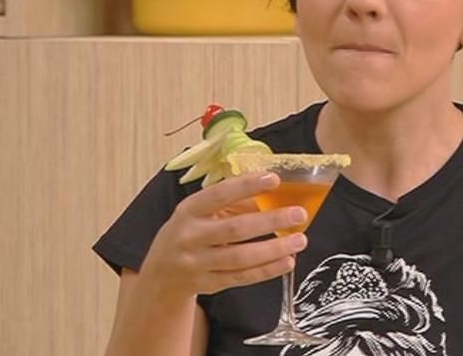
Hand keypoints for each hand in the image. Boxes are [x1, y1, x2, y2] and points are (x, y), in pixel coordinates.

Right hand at [138, 172, 308, 298]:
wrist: (162, 273)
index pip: (218, 194)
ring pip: (240, 258)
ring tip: (300, 240)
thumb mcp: (202, 212)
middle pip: (234, 229)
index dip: (246, 186)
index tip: (274, 178)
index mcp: (189, 210)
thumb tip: (275, 194)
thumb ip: (234, 203)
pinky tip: (287, 261)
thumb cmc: (191, 232)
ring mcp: (197, 263)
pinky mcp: (208, 284)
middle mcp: (190, 237)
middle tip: (298, 214)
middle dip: (270, 221)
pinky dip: (267, 270)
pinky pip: (242, 277)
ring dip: (274, 249)